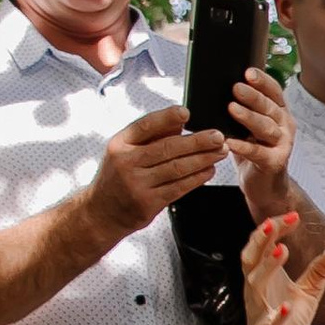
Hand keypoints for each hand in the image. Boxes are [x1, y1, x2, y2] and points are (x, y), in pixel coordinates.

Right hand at [85, 103, 229, 239]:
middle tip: (219, 136)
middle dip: (198, 142)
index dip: (167, 118)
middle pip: (168, 148)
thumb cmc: (119, 176)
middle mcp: (126, 162)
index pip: (145, 126)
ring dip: (204, 159)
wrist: (103, 212)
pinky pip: (179, 187)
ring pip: (177, 168)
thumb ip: (152, 136)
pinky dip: (198, 178)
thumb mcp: (126, 152)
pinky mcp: (148, 203)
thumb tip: (180, 120)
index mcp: (120, 144)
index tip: (187, 112)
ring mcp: (137, 184)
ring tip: (221, 152)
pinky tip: (209, 170)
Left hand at [227, 65, 296, 218]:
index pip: (274, 91)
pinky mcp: (274, 162)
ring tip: (232, 109)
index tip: (248, 71)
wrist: (263, 185)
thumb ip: (242, 107)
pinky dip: (243, 146)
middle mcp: (284, 126)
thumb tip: (219, 85)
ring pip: (266, 127)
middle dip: (253, 96)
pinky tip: (229, 141)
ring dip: (249, 117)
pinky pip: (257, 152)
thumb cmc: (253, 151)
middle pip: (270, 107)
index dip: (262, 81)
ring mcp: (282, 144)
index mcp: (279, 112)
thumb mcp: (248, 126)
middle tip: (236, 87)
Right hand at [239, 214, 324, 324]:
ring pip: (256, 287)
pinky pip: (268, 323)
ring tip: (282, 251)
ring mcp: (259, 313)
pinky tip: (287, 306)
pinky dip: (277, 315)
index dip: (274, 229)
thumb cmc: (285, 324)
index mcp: (263, 278)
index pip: (262, 246)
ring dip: (267, 268)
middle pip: (250, 260)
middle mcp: (256, 292)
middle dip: (260, 240)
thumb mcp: (306, 294)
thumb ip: (319, 272)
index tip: (293, 215)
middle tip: (273, 223)